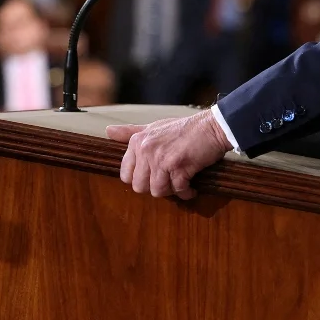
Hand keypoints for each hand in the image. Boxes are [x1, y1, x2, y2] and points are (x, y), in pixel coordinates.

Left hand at [106, 110, 231, 199]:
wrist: (212, 127)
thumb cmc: (184, 129)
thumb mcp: (154, 127)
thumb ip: (131, 132)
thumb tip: (108, 130)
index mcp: (137, 142)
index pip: (125, 174)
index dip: (141, 179)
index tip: (154, 176)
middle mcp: (146, 149)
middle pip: (140, 186)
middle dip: (156, 187)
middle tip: (170, 181)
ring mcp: (161, 158)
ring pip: (158, 191)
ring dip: (172, 191)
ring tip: (181, 183)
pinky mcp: (178, 166)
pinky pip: (178, 190)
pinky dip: (186, 192)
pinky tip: (192, 186)